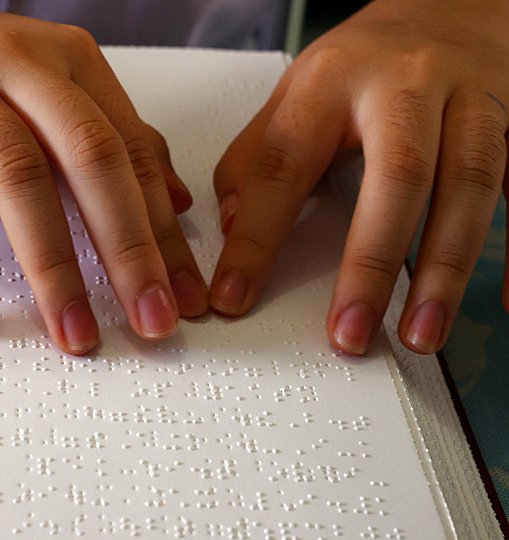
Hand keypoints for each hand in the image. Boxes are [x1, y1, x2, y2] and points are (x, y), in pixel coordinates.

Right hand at [0, 0, 207, 353]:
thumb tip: (174, 203)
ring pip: (17, 176)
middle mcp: (16, 61)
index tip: (184, 297)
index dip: (164, 230)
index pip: (131, 151)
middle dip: (128, 249)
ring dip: (53, 266)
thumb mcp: (40, 86)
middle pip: (90, 157)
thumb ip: (108, 134)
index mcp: (66, 58)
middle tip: (151, 322)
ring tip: (75, 334)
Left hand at [210, 0, 508, 354]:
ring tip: (420, 332)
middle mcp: (406, 84)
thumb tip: (230, 226)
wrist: (452, 5)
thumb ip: (257, 156)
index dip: (255, 238)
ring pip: (469, 183)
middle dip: (372, 263)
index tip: (235, 296)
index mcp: (331, 80)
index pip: (284, 165)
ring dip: (446, 268)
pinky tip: (498, 300)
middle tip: (348, 333)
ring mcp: (470, 100)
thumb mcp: (296, 92)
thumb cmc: (366, 60)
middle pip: (396, 175)